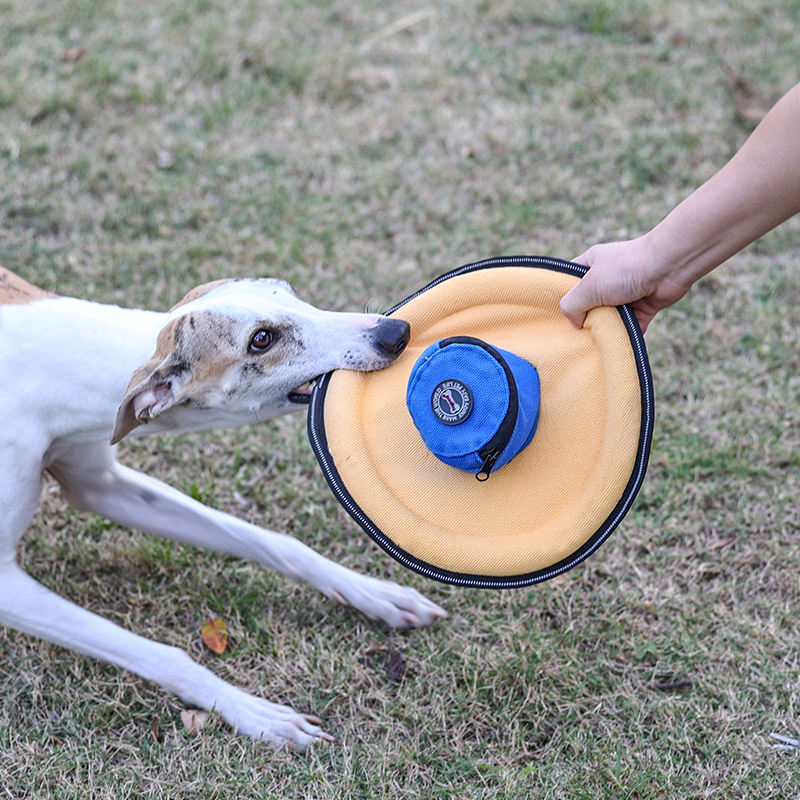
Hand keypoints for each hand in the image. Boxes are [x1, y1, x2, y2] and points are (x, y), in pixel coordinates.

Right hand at [560, 235, 691, 332]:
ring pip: (609, 317)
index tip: (558, 316)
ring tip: (598, 341)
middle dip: (585, 319)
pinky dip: (627, 334)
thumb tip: (575, 322)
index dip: (563, 298)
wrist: (669, 267)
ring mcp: (625, 292)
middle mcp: (607, 278)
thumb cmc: (625, 269)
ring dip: (606, 328)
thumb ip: (572, 305)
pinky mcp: (642, 306)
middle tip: (578, 333)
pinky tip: (619, 343)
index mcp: (591, 265)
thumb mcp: (588, 286)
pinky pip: (630, 325)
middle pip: (588, 304)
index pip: (570, 282)